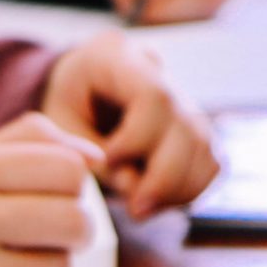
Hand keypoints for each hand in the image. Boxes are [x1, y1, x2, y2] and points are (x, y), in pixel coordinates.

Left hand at [40, 30, 220, 217]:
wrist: (75, 87)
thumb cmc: (62, 103)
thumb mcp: (55, 122)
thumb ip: (88, 152)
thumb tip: (135, 189)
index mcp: (116, 57)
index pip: (154, 95)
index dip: (138, 138)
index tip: (111, 162)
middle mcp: (158, 72)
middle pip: (188, 125)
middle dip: (165, 176)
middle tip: (135, 209)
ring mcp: (183, 98)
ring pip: (206, 147)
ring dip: (179, 189)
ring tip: (142, 207)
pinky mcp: (196, 128)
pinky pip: (212, 163)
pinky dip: (190, 190)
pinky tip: (157, 200)